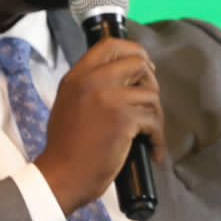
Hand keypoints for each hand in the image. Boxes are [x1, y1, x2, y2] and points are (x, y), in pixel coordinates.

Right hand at [37, 39, 165, 214]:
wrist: (63, 175)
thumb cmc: (66, 146)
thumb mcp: (69, 103)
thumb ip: (90, 86)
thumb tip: (123, 79)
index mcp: (77, 76)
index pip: (110, 45)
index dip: (134, 51)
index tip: (145, 67)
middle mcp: (93, 80)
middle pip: (138, 63)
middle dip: (151, 82)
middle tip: (150, 103)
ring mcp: (109, 97)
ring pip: (151, 94)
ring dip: (156, 116)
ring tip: (150, 134)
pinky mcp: (124, 118)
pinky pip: (154, 120)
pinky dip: (158, 138)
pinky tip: (153, 151)